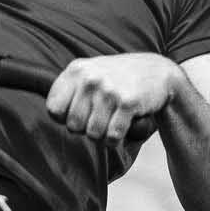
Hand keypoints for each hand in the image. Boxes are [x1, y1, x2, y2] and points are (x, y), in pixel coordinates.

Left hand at [46, 53, 182, 142]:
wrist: (159, 73)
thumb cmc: (118, 78)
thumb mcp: (90, 73)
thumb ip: (69, 90)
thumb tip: (51, 116)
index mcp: (76, 70)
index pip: (53, 109)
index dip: (65, 119)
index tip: (80, 114)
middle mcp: (90, 78)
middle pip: (73, 126)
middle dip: (86, 129)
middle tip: (101, 119)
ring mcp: (109, 90)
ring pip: (92, 134)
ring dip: (102, 136)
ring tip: (112, 123)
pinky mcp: (128, 102)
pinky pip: (112, 136)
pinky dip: (116, 140)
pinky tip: (122, 128)